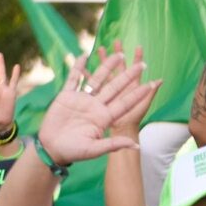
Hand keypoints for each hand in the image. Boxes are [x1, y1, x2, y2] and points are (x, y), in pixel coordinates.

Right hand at [38, 50, 157, 164]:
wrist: (52, 148)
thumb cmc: (74, 152)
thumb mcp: (95, 149)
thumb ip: (114, 144)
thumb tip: (136, 145)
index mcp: (105, 117)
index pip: (125, 103)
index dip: (138, 93)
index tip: (152, 84)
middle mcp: (96, 106)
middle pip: (115, 87)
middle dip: (128, 75)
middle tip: (142, 64)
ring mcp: (82, 100)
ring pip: (97, 79)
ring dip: (107, 66)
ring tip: (119, 53)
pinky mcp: (66, 96)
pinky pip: (74, 79)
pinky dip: (78, 67)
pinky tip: (84, 55)